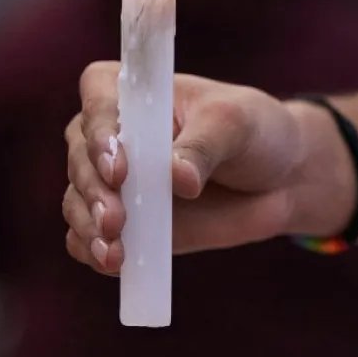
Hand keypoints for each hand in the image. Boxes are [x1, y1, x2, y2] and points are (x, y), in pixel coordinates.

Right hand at [63, 61, 335, 274]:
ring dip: (90, 227)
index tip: (121, 168)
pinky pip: (89, 239)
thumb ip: (204, 147)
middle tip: (115, 220)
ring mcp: (114, 183)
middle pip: (81, 158)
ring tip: (113, 253)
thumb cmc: (253, 132)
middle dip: (95, 191)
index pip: (98, 99)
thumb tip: (178, 179)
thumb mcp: (236, 125)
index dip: (101, 133)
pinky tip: (111, 264)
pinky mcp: (122, 224)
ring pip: (78, 202)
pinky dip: (92, 250)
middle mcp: (111, 134)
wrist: (279, 178)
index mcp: (134, 92)